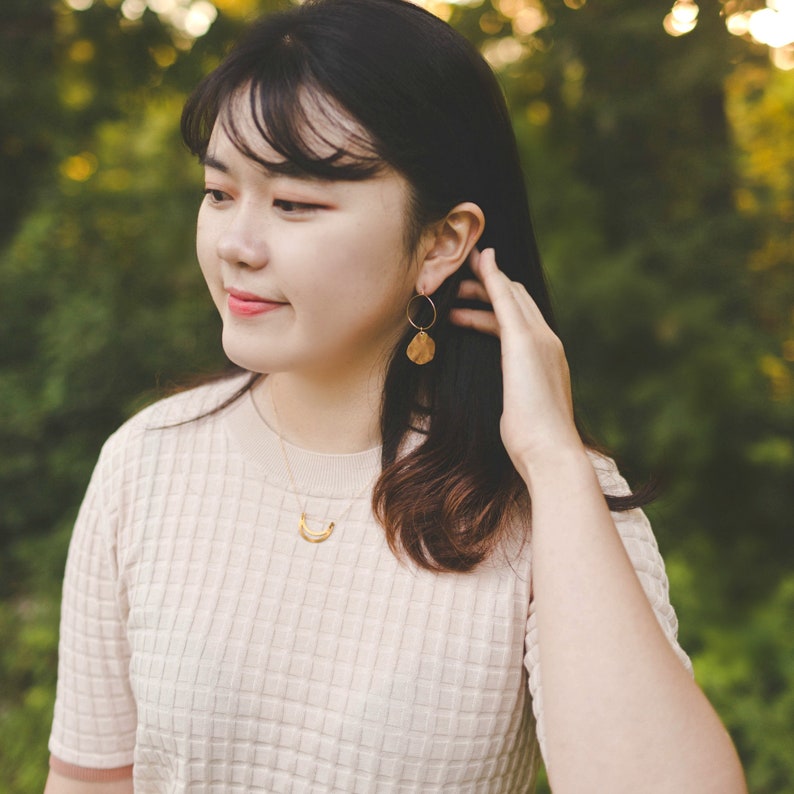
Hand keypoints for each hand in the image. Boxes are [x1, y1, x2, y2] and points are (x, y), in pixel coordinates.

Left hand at [449, 248, 584, 479]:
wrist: (550, 452)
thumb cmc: (532, 443)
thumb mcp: (521, 413)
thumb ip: (517, 396)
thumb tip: (510, 403)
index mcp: (548, 359)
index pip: (523, 319)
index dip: (499, 302)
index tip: (476, 296)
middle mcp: (548, 342)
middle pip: (518, 300)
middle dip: (489, 286)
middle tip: (458, 284)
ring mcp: (538, 339)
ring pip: (510, 294)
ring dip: (483, 282)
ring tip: (452, 287)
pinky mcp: (523, 341)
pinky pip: (504, 297)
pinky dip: (491, 276)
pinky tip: (477, 263)